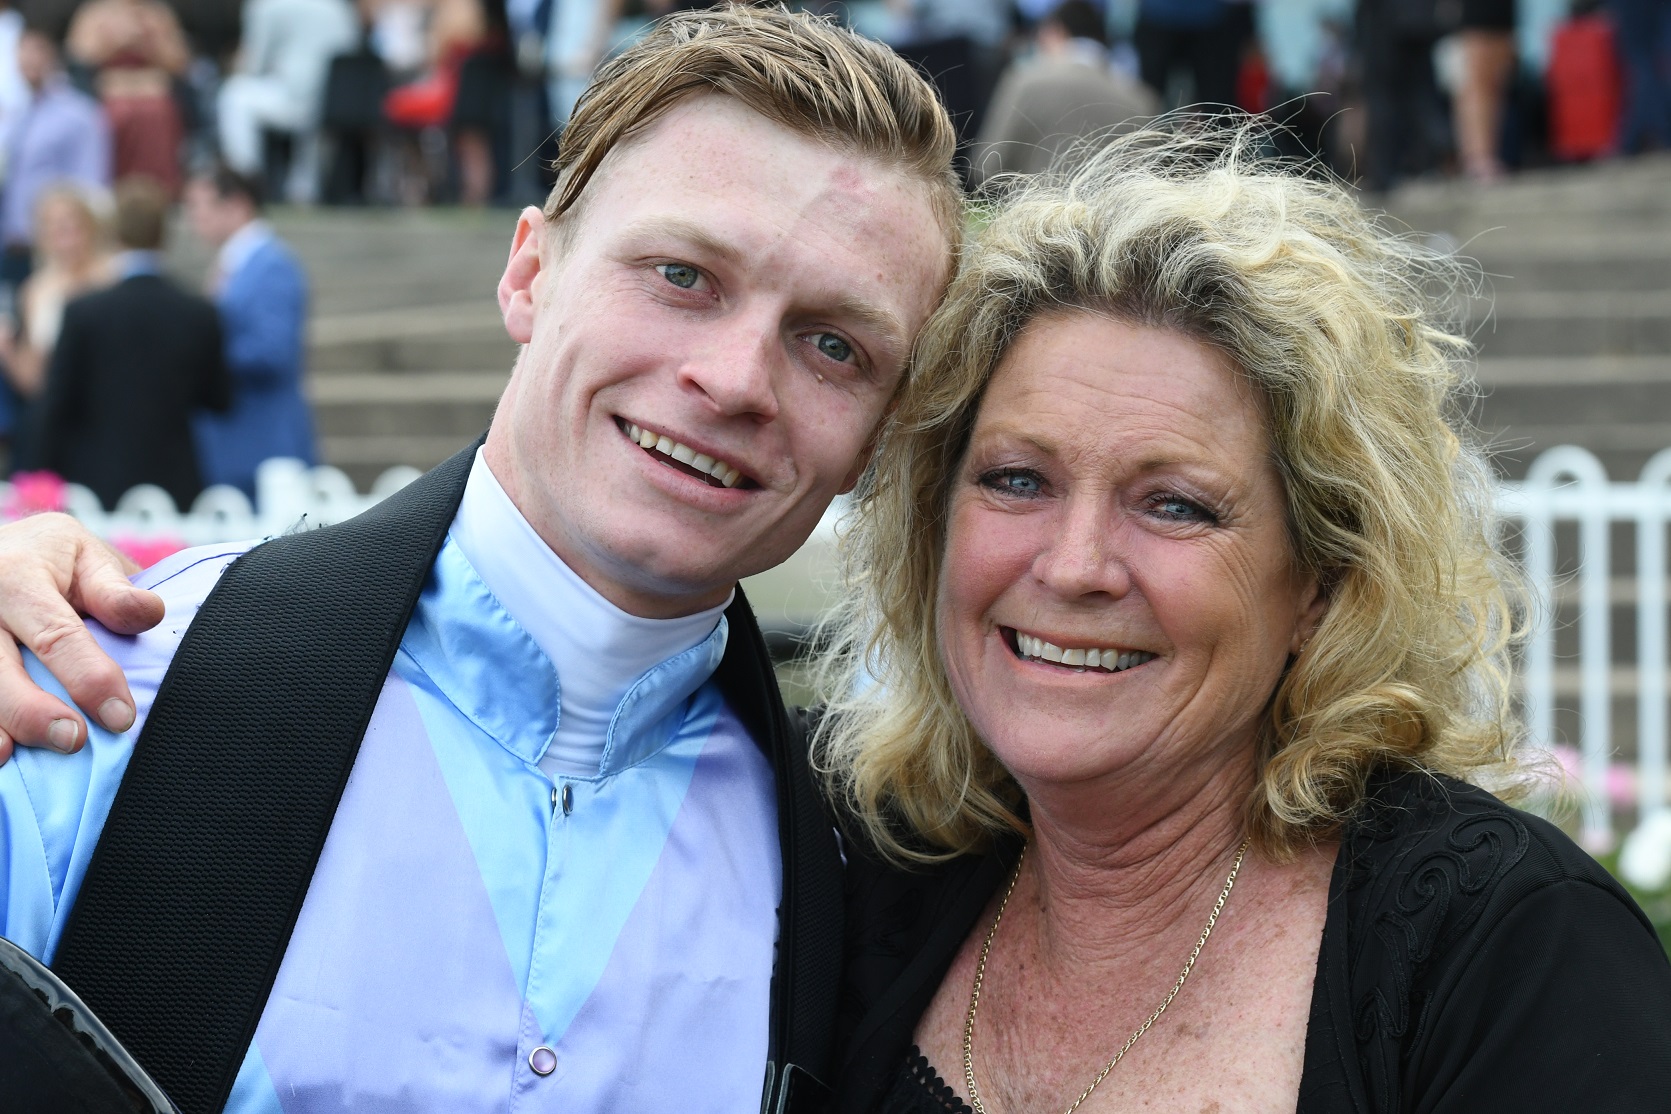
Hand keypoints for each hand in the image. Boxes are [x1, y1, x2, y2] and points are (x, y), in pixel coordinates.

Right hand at [0, 514, 164, 762]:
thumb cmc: (51, 560)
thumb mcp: (86, 557)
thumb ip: (114, 590)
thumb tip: (150, 613)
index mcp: (18, 577)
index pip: (56, 635)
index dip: (89, 678)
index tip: (120, 716)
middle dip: (32, 711)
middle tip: (73, 740)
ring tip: (11, 755)